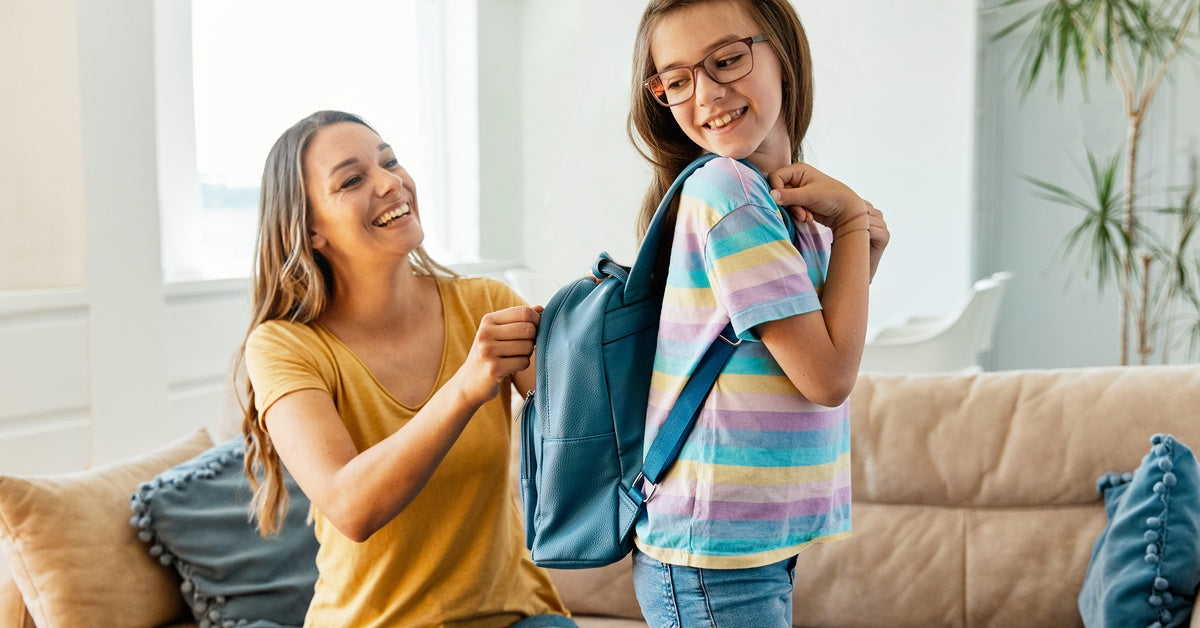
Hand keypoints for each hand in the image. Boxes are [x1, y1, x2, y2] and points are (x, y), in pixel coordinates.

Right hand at [456, 305, 541, 405]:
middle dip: (533, 338)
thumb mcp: (498, 332)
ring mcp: (488, 351)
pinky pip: (523, 362)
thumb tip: (540, 308)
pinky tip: (511, 367)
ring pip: (528, 346)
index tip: (535, 329)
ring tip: (515, 357)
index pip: (524, 312)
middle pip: (528, 329)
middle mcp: (486, 333)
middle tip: (524, 346)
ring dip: (527, 354)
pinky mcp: (493, 369)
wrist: (469, 382)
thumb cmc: (489, 354)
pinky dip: (522, 365)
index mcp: (488, 320)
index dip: (537, 320)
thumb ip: (518, 319)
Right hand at [768, 162, 888, 280]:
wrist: (846, 212)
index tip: (783, 201)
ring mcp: (798, 191)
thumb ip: (789, 196)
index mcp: (798, 170)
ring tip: (806, 216)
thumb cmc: (832, 197)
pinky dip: (798, 214)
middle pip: (778, 191)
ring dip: (794, 211)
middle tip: (800, 213)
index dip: (775, 189)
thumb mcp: (810, 195)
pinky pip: (790, 209)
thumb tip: (770, 195)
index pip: (775, 177)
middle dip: (788, 204)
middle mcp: (796, 179)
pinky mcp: (800, 202)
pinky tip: (808, 217)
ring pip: (783, 202)